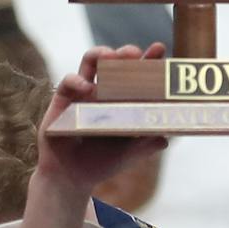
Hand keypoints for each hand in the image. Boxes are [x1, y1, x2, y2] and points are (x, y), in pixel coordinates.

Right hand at [36, 44, 168, 196]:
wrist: (71, 178)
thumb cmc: (101, 163)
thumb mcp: (128, 155)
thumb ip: (146, 145)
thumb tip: (166, 139)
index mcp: (123, 101)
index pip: (138, 76)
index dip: (148, 61)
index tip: (159, 49)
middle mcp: (104, 92)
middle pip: (116, 63)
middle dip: (126, 53)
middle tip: (135, 54)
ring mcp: (82, 94)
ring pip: (90, 62)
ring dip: (101, 54)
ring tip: (112, 56)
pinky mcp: (62, 100)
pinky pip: (68, 82)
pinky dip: (77, 80)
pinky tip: (88, 87)